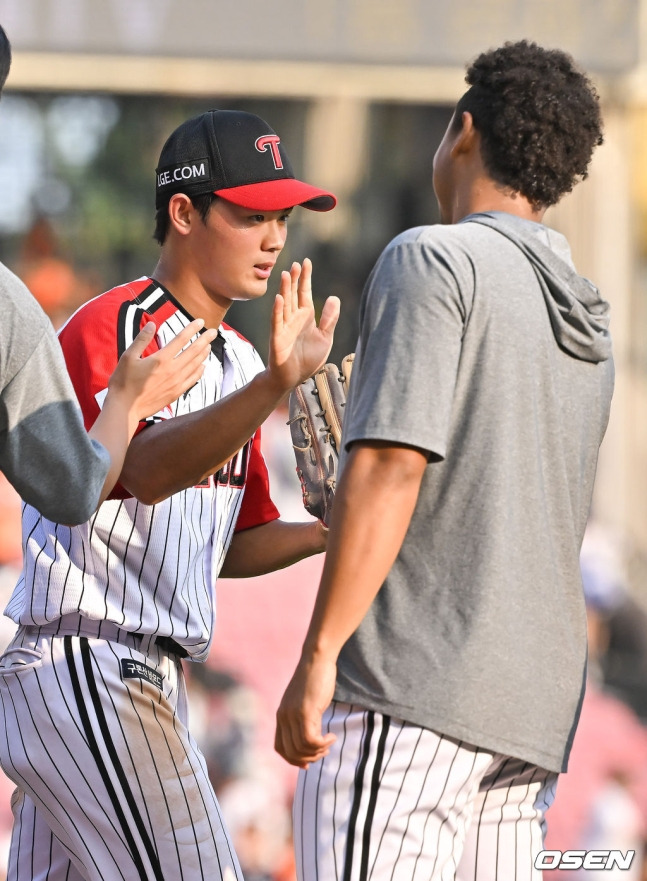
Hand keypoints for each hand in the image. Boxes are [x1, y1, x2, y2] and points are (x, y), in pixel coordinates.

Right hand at [109, 319, 217, 419]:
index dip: (192, 329)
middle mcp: (172, 370)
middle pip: (194, 351)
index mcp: (161, 359)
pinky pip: (193, 380)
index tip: (200, 321)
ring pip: (195, 365)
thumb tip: (151, 324)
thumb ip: (141, 339)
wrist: (125, 408)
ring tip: (209, 346)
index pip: (181, 339)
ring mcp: (176, 382)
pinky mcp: (176, 393)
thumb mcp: (128, 356)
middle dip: (205, 339)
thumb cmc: (123, 382)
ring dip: (204, 354)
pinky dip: (199, 371)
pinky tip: (203, 366)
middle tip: (214, 332)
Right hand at [268, 259, 339, 393]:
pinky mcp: (277, 337)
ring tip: (285, 274)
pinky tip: (278, 298)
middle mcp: (294, 318)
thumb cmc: (307, 359)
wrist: (292, 378)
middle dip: (295, 279)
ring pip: (284, 304)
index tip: (306, 262)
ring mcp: (284, 327)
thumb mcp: (324, 338)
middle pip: (293, 294)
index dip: (306, 278)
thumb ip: (329, 319)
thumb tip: (335, 297)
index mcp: (306, 317)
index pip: (305, 293)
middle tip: (296, 263)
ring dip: (285, 289)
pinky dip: (277, 310)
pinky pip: (277, 321)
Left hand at [275, 652, 336, 768]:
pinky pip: (311, 740)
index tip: (308, 761)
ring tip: (329, 742)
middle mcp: (284, 717)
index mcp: (281, 715)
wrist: (316, 659)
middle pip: (291, 752)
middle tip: (324, 751)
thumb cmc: (315, 678)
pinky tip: (332, 736)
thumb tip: (311, 736)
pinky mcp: (305, 712)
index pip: (280, 748)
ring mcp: (293, 715)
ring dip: (318, 751)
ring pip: (302, 749)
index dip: (293, 759)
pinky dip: (323, 743)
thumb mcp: (305, 701)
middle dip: (309, 758)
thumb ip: (303, 717)